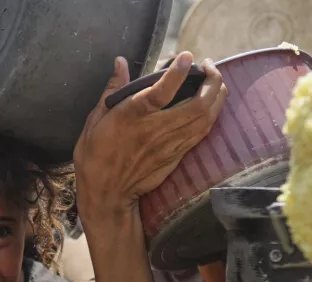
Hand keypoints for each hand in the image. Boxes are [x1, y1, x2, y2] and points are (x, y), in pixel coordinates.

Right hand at [73, 52, 227, 221]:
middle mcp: (155, 130)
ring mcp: (170, 145)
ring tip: (216, 81)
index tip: (188, 56)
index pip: (161, 92)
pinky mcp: (176, 156)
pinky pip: (201, 133)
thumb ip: (112, 89)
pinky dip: (211, 115)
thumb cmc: (94, 157)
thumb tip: (121, 62)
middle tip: (209, 66)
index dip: (178, 73)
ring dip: (217, 96)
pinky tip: (211, 105)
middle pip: (197, 105)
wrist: (106, 195)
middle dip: (211, 81)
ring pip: (206, 119)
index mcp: (132, 117)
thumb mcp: (94, 121)